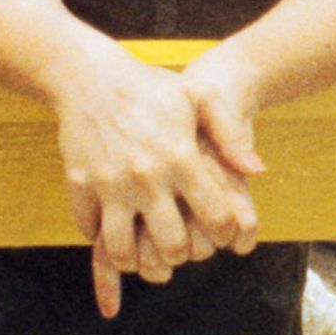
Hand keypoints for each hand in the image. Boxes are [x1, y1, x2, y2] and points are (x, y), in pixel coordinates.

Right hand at [51, 47, 259, 316]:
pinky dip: (100, 236)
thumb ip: (229, 134)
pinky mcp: (79, 185)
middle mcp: (147, 176)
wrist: (89, 75)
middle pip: (171, 245)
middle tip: (180, 248)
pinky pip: (89, 230)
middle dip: (180, 254)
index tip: (221, 231)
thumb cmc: (151, 87)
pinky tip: (112, 228)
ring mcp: (110, 183)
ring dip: (136, 258)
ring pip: (123, 250)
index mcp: (181, 157)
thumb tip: (257, 171)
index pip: (215, 216)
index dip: (224, 231)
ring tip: (143, 251)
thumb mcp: (198, 98)